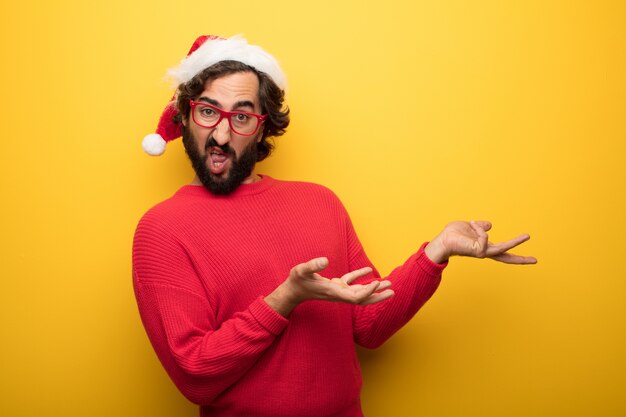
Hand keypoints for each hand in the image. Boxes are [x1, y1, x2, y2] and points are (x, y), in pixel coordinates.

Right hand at [265, 258, 393, 316]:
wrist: (292, 291)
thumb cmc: (296, 281)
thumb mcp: (301, 271)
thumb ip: (312, 266)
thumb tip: (325, 260)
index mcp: (334, 292)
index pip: (356, 297)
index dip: (369, 292)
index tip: (378, 283)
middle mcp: (339, 294)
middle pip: (363, 299)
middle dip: (378, 297)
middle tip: (393, 291)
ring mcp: (338, 290)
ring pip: (360, 292)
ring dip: (375, 289)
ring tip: (389, 284)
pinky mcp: (336, 286)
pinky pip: (352, 283)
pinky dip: (361, 278)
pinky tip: (369, 270)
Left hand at [425, 220, 537, 264]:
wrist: (442, 240)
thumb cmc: (453, 234)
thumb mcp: (471, 228)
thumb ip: (481, 227)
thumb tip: (490, 225)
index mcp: (485, 248)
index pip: (503, 253)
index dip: (515, 255)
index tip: (530, 259)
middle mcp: (485, 252)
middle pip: (506, 257)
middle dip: (521, 259)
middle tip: (536, 261)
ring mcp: (482, 252)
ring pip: (503, 249)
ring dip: (516, 242)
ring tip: (527, 236)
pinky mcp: (477, 250)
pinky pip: (485, 236)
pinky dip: (480, 228)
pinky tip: (473, 224)